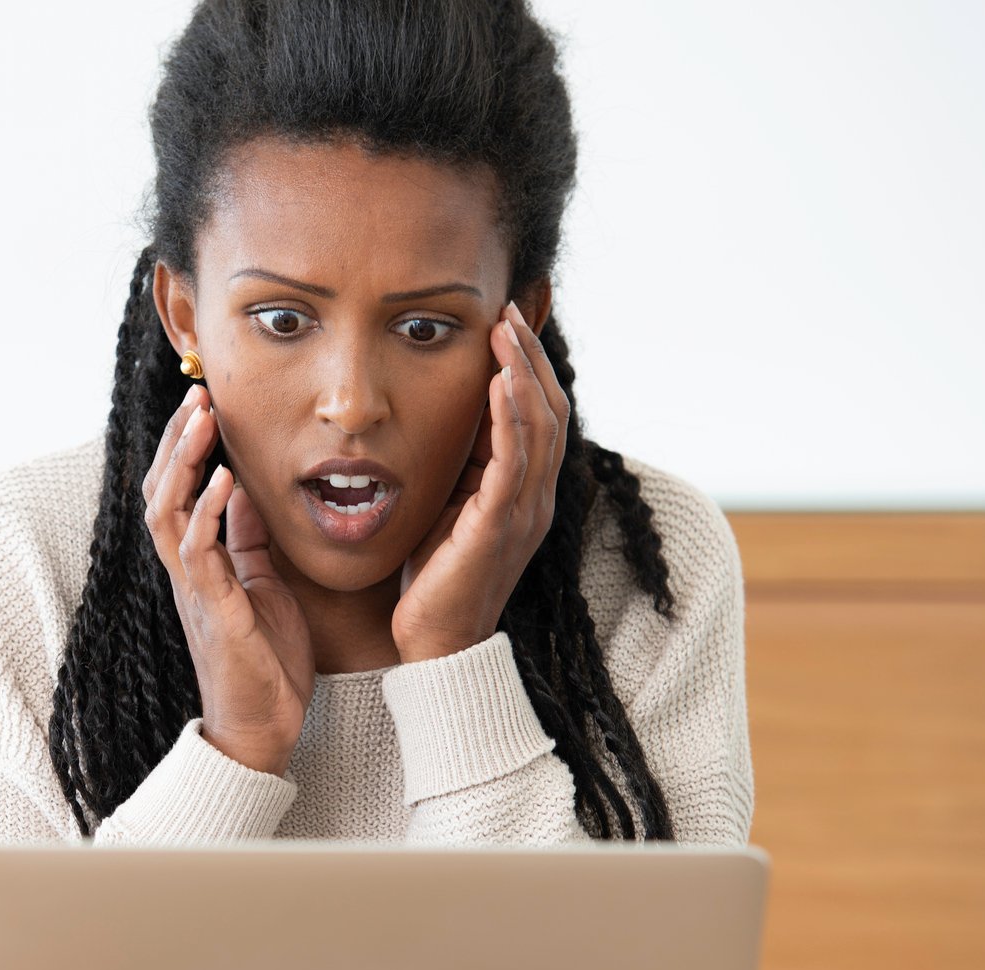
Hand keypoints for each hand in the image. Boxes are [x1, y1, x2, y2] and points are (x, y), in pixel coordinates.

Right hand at [142, 383, 314, 775]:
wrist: (264, 726)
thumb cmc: (264, 661)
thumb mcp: (261, 585)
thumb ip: (247, 541)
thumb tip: (248, 495)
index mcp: (197, 563)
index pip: (176, 491)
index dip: (184, 447)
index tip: (202, 403)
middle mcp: (185, 571)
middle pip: (160, 490)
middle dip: (176, 441)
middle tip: (196, 394)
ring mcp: (194, 589)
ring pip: (167, 511)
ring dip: (185, 462)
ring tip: (203, 420)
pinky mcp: (213, 609)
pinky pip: (198, 552)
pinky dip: (207, 511)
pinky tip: (225, 479)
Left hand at [392, 298, 568, 662]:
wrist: (435, 643)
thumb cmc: (436, 576)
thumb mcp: (452, 505)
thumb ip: (464, 463)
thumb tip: (456, 414)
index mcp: (526, 492)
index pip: (540, 415)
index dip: (529, 366)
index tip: (507, 323)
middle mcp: (536, 498)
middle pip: (548, 410)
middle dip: (529, 356)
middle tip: (508, 310)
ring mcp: (523, 513)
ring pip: (538, 428)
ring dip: (522, 373)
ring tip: (505, 330)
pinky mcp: (499, 526)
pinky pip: (513, 463)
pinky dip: (510, 418)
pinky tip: (500, 383)